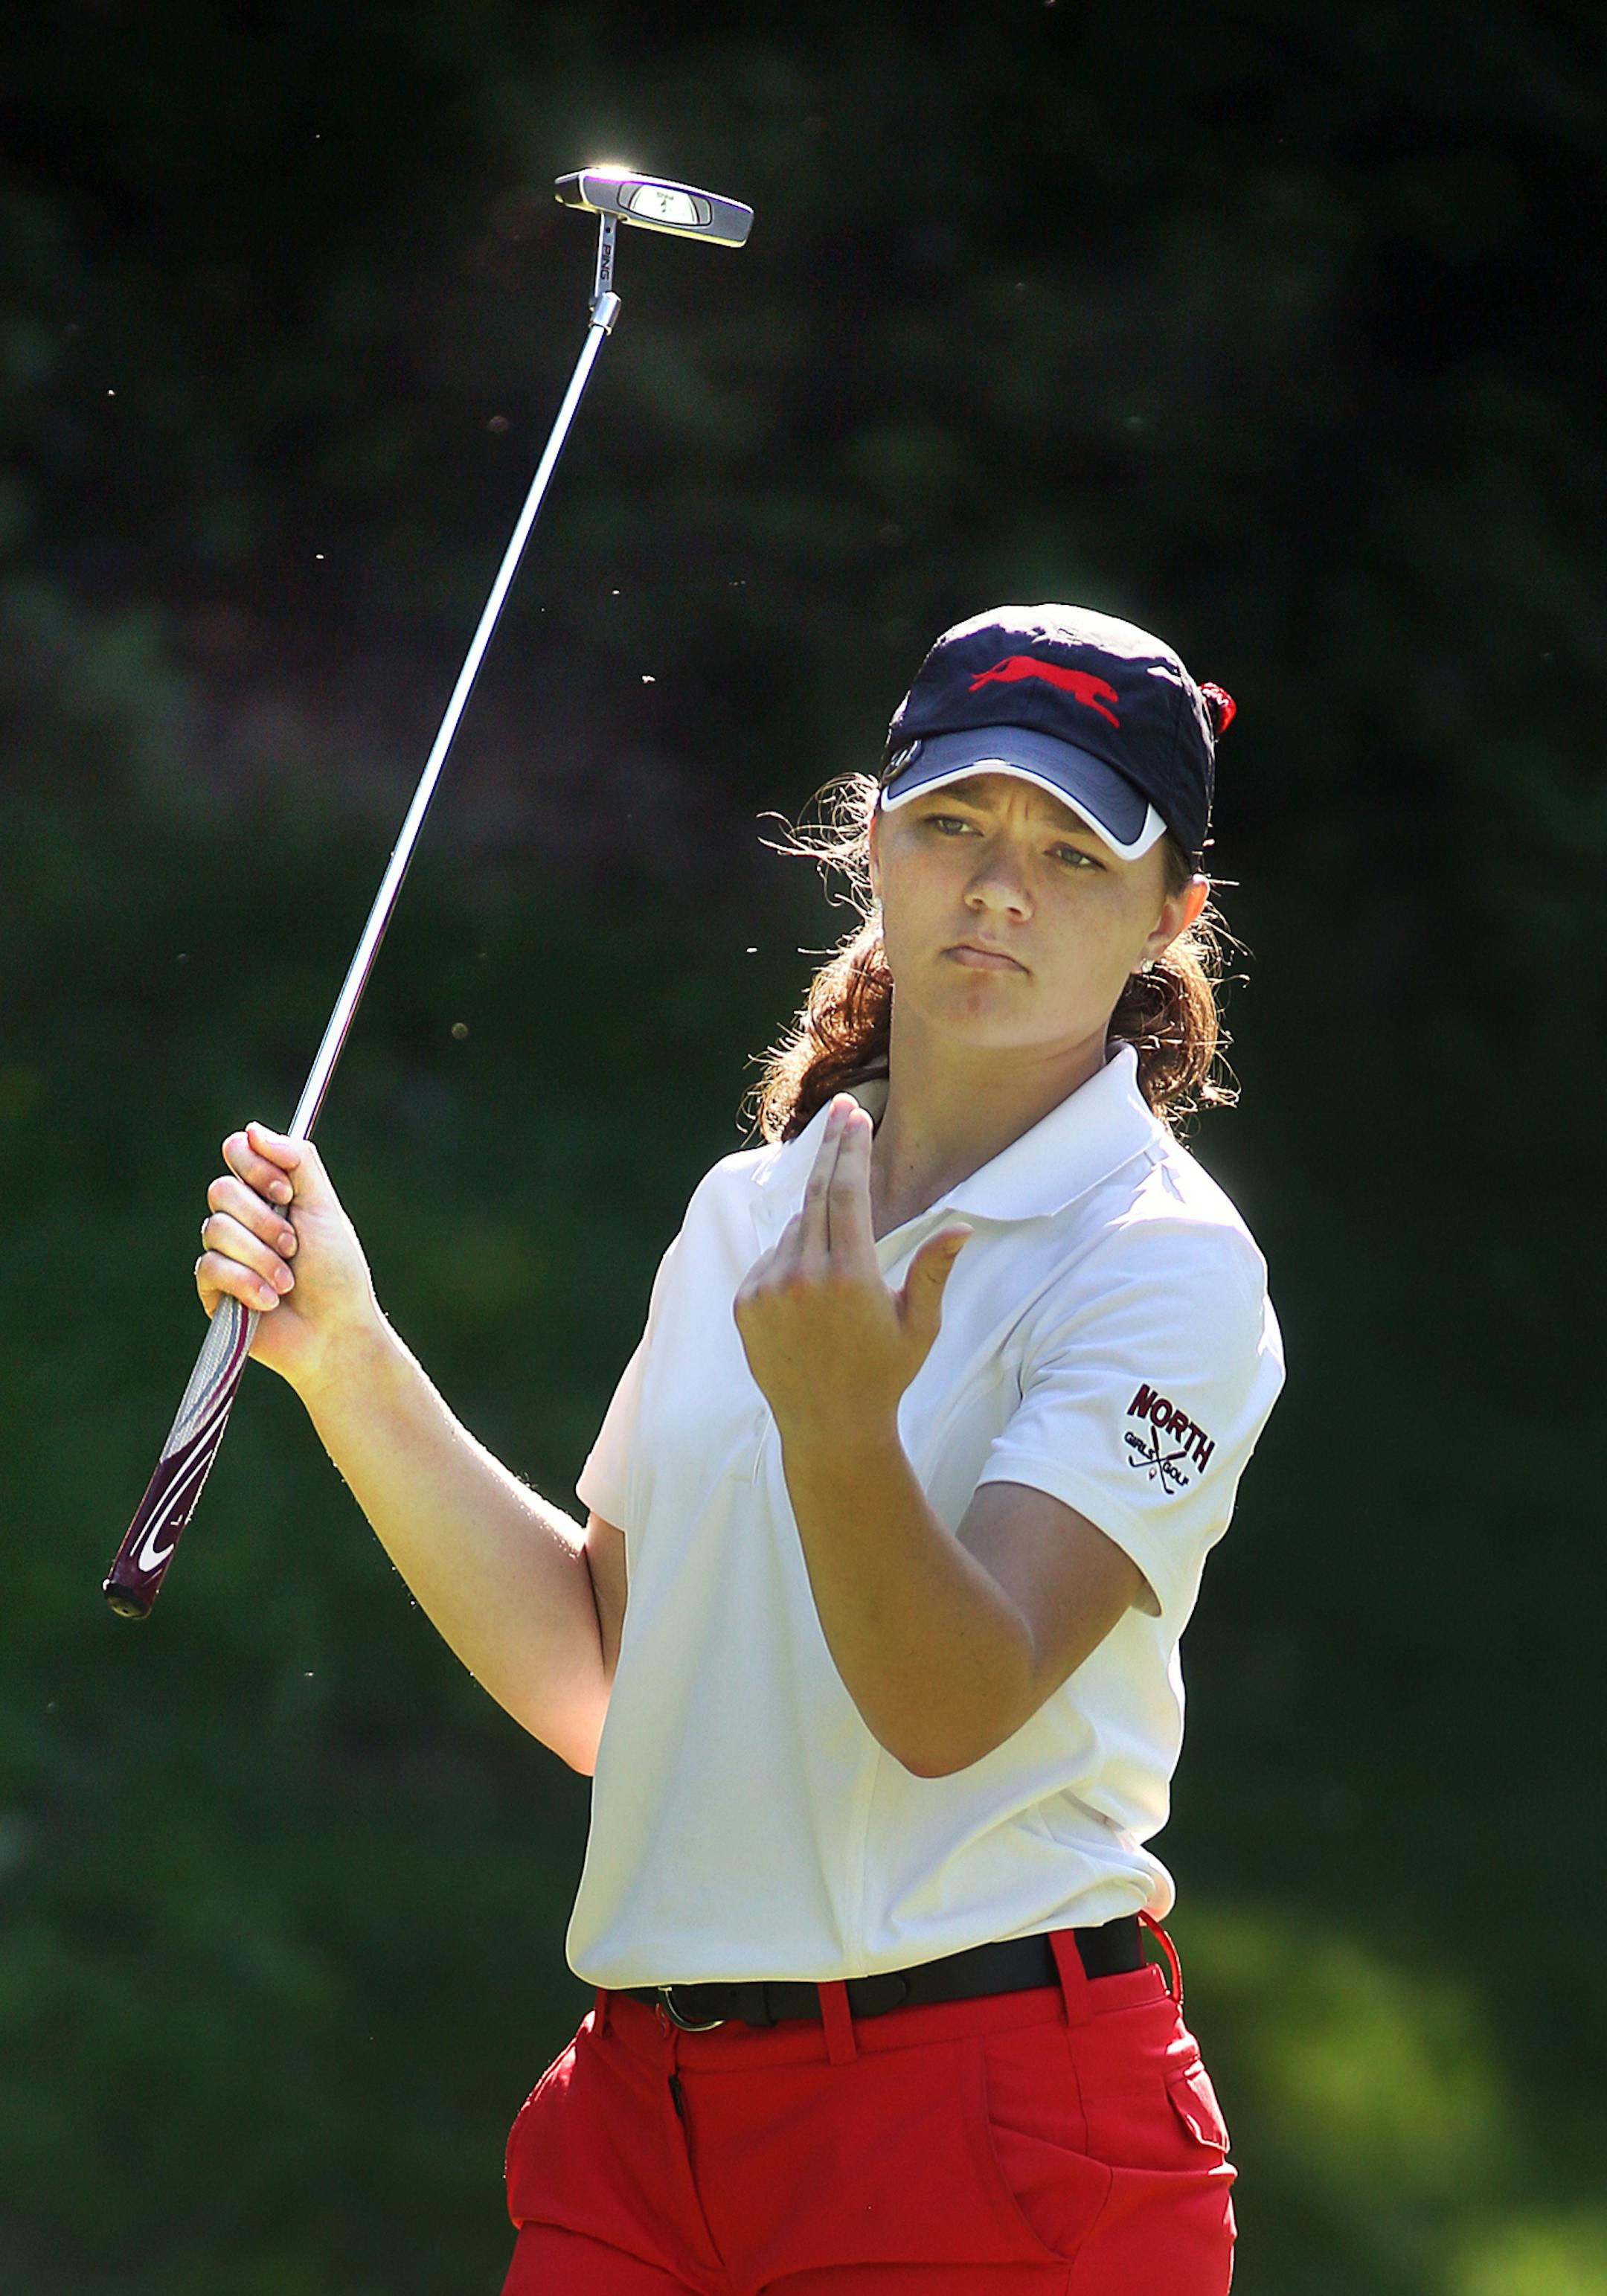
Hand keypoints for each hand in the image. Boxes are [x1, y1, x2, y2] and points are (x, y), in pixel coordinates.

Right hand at [196, 1120, 385, 1398]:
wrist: (335, 1330)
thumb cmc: (336, 1272)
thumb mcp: (324, 1208)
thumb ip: (297, 1162)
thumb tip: (253, 1130)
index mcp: (267, 1193)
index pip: (236, 1151)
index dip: (255, 1167)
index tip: (287, 1193)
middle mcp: (241, 1218)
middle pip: (221, 1191)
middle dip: (264, 1221)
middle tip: (295, 1247)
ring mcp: (223, 1253)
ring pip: (215, 1230)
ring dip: (261, 1258)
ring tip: (288, 1282)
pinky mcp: (212, 1289)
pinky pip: (210, 1268)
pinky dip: (247, 1283)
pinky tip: (270, 1301)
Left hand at [733, 1095, 971, 1435]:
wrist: (829, 1429)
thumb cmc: (885, 1375)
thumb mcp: (919, 1326)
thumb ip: (933, 1271)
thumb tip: (961, 1226)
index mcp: (851, 1277)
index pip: (847, 1193)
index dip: (851, 1151)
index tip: (855, 1118)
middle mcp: (803, 1277)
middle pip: (816, 1195)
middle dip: (831, 1151)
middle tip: (842, 1115)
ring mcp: (768, 1290)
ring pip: (794, 1230)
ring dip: (816, 1224)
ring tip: (841, 1261)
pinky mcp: (745, 1303)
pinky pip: (771, 1259)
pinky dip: (791, 1256)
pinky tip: (812, 1286)